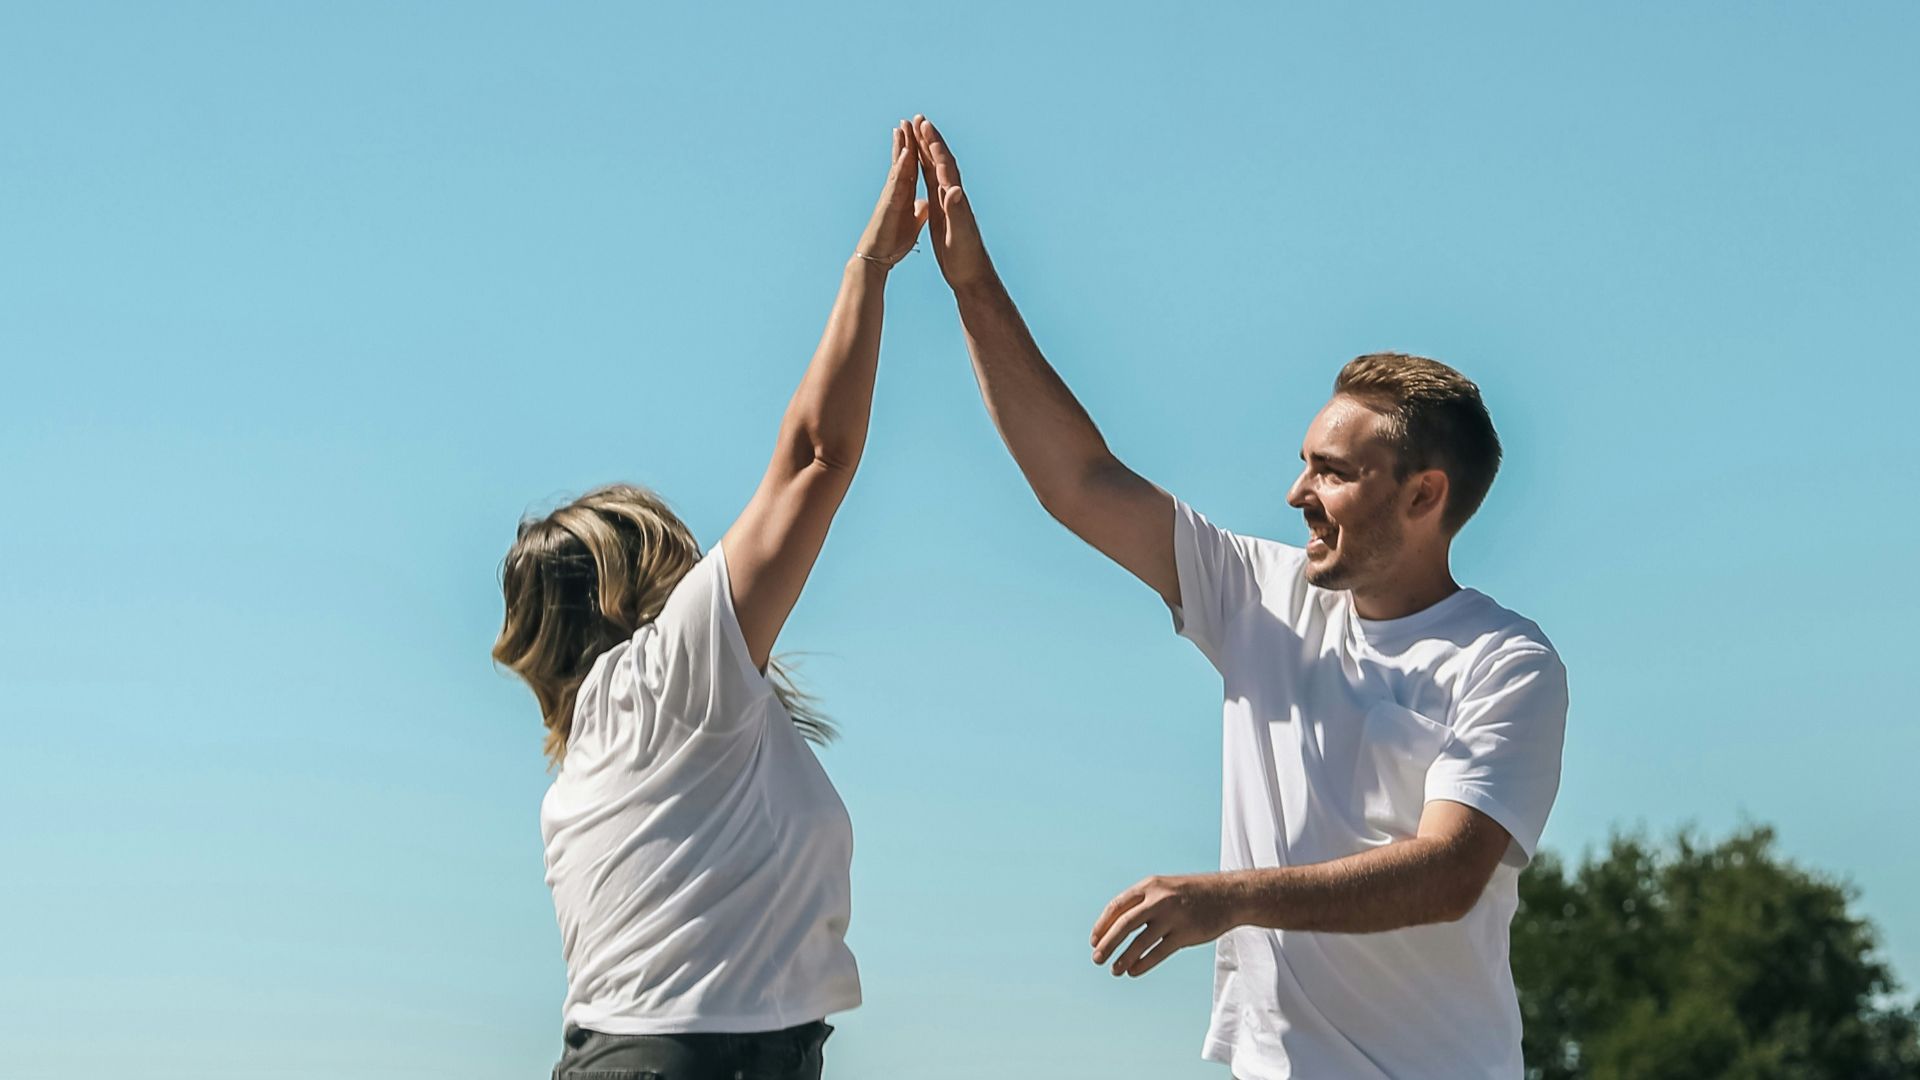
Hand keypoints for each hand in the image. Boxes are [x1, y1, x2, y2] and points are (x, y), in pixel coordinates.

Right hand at [855, 121, 930, 267]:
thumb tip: (925, 203)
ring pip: (899, 167)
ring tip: (904, 126)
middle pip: (904, 161)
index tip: (918, 131)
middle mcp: (898, 192)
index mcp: (907, 195)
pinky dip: (902, 167)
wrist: (878, 259)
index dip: (917, 150)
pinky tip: (907, 153)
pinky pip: (898, 182)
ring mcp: (892, 197)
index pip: (914, 167)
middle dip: (908, 140)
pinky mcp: (890, 206)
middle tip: (908, 119)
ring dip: (903, 146)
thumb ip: (919, 211)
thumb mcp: (913, 224)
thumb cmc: (892, 243)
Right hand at [912, 115, 993, 287]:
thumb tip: (954, 190)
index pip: (945, 166)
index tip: (925, 127)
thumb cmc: (966, 257)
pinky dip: (925, 168)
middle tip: (919, 119)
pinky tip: (919, 164)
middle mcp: (953, 196)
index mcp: (955, 199)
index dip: (935, 146)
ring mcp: (948, 202)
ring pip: (935, 169)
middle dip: (930, 140)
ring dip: (927, 150)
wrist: (972, 274)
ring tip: (917, 132)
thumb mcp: (959, 235)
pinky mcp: (943, 211)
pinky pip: (931, 183)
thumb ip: (956, 211)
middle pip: (941, 161)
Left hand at [1090, 873, 1242, 977]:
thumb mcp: (1164, 888)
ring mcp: (1173, 917)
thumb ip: (1142, 903)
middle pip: (1124, 924)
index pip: (1117, 906)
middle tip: (1096, 959)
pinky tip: (1133, 971)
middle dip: (1107, 943)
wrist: (1230, 895)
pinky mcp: (1186, 934)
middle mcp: (1159, 900)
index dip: (1102, 925)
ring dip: (1124, 958)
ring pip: (1140, 942)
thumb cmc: (1192, 894)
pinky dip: (1143, 963)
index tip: (1093, 941)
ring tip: (1114, 970)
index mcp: (1150, 886)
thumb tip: (1115, 926)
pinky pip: (1159, 952)